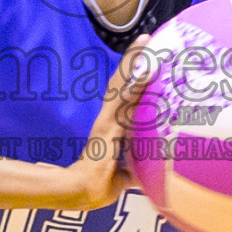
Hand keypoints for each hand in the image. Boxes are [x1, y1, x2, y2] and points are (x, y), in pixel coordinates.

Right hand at [61, 35, 152, 210]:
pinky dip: (136, 83)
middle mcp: (110, 117)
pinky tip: (148, 68)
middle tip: (146, 39)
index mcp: (113, 127)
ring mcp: (109, 118)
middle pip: (123, 82)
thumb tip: (150, 171)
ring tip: (145, 42)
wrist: (81, 192)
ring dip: (134, 62)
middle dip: (134, 60)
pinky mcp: (109, 123)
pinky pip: (126, 100)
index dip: (134, 78)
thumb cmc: (98, 186)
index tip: (146, 61)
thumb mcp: (124, 175)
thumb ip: (135, 169)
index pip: (126, 97)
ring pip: (123, 83)